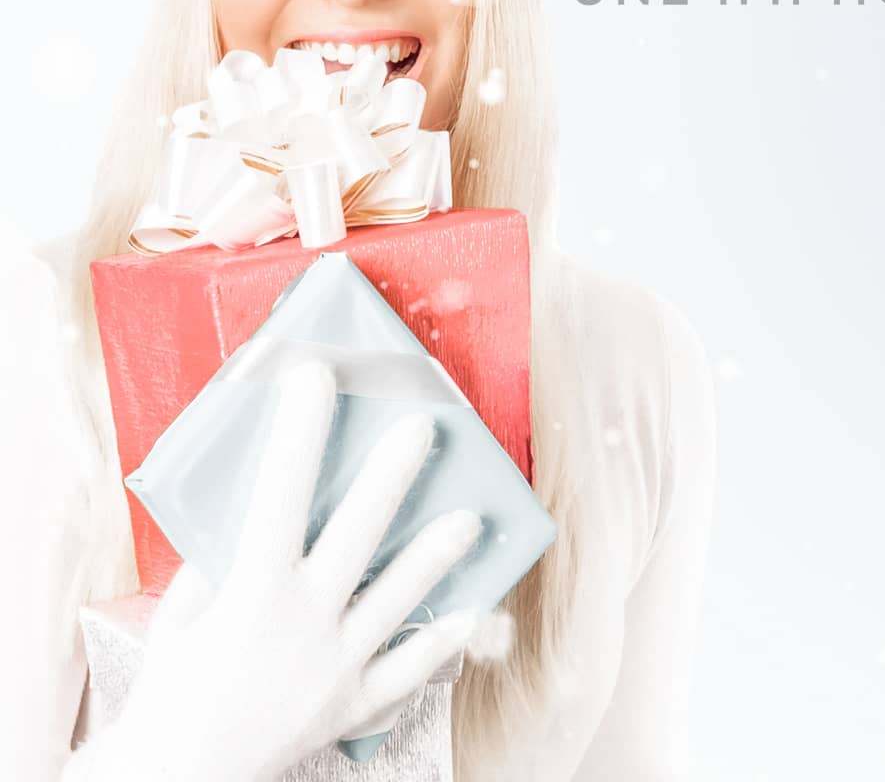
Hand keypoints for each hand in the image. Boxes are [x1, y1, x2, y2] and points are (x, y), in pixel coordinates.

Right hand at [105, 361, 482, 781]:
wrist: (178, 778)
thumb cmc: (176, 686)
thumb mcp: (183, 617)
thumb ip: (220, 563)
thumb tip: (254, 504)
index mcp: (250, 593)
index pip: (277, 495)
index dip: (299, 432)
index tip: (315, 374)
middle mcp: (300, 624)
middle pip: (355, 536)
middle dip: (391, 479)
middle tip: (424, 428)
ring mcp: (332, 666)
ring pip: (397, 600)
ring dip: (436, 557)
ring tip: (471, 519)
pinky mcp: (352, 704)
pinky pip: (406, 671)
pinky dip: (441, 644)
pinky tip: (476, 612)